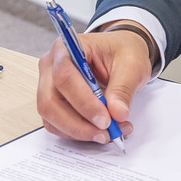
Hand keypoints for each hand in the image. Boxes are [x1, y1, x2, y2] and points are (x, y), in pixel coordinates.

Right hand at [35, 28, 151, 143]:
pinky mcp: (54, 102)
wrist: (120, 52)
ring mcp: (49, 85)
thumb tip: (117, 113)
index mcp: (66, 48)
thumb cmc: (121, 51)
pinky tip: (99, 130)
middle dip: (78, 124)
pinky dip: (77, 133)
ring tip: (108, 133)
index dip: (83, 102)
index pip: (64, 77)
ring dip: (79, 131)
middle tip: (106, 132)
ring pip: (51, 117)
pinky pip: (57, 124)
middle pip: (50, 101)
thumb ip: (122, 89)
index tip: (105, 120)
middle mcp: (51, 66)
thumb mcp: (131, 65)